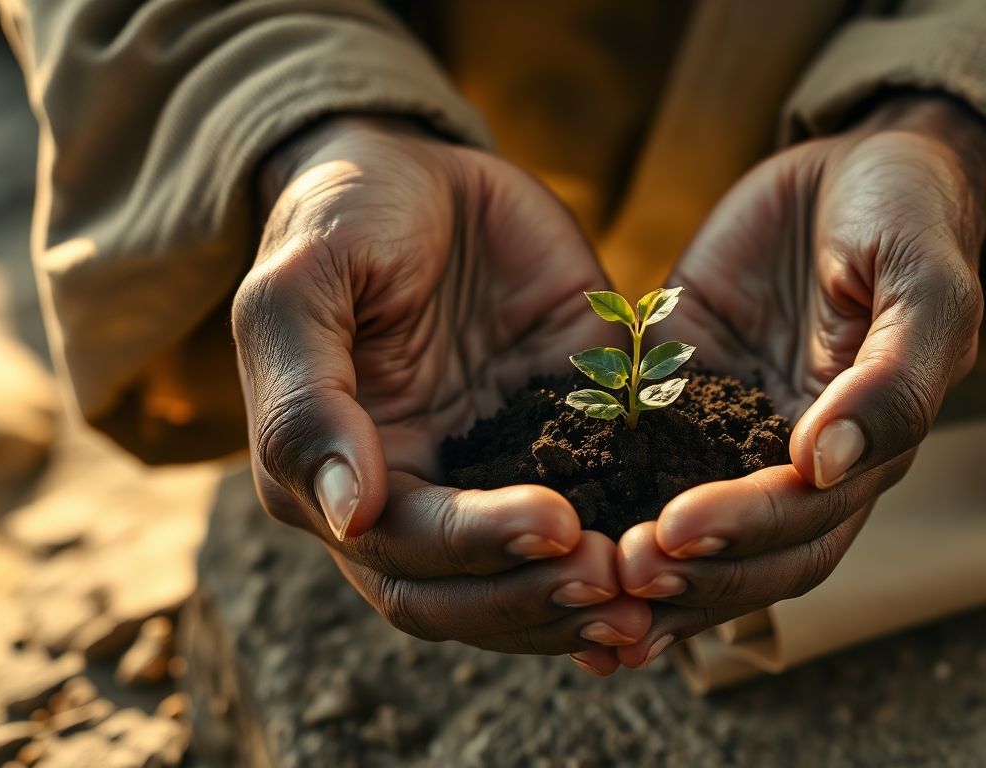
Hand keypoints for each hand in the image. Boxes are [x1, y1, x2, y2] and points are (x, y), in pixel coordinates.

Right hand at [233, 117, 648, 658]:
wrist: (418, 170)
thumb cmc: (343, 217)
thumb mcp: (303, 285)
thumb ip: (306, 400)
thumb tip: (351, 516)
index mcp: (334, 478)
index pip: (405, 554)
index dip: (478, 549)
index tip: (556, 523)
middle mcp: (413, 497)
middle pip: (466, 597)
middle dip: (539, 596)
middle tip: (618, 580)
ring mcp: (491, 477)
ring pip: (528, 583)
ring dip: (584, 603)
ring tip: (653, 598)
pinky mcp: (563, 444)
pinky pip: (599, 517)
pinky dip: (631, 560)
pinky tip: (682, 576)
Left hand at [607, 95, 985, 668]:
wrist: (856, 168)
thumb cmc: (907, 218)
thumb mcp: (924, 284)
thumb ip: (893, 379)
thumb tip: (824, 465)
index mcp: (869, 452)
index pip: (807, 522)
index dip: (746, 533)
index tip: (677, 529)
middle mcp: (800, 464)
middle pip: (750, 556)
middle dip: (689, 571)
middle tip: (619, 571)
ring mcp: (735, 436)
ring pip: (695, 537)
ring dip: (647, 570)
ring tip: (577, 583)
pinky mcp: (679, 400)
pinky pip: (638, 463)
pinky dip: (605, 507)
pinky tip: (550, 539)